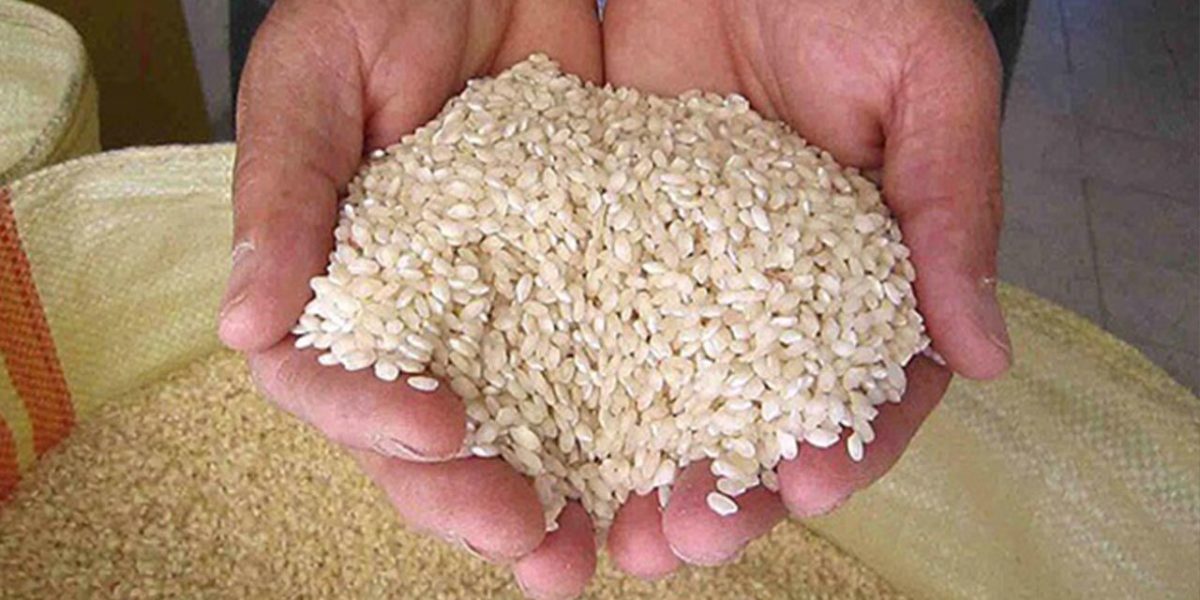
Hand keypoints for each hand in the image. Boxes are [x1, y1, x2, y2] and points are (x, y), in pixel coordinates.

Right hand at [218, 1, 603, 596]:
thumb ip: (286, 190)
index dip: (375, 422)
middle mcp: (418, 315)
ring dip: (555, 497)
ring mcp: (500, 309)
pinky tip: (667, 467)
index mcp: (337, 280)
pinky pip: (600, 369)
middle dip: (472, 500)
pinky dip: (629, 426)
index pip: (331, 384)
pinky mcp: (579, 286)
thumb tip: (243, 328)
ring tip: (600, 550)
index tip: (443, 433)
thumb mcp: (321, 74)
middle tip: (538, 548)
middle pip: (426, 441)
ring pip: (516, 427)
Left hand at [599, 0, 1011, 576]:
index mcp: (868, 269)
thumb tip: (987, 354)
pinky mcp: (609, 232)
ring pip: (663, 390)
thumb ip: (953, 209)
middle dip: (723, 489)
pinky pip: (587, 315)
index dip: (846, 445)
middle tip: (683, 543)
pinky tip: (541, 438)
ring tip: (611, 528)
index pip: (868, 384)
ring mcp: (686, 268)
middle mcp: (774, 288)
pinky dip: (566, 384)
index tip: (812, 489)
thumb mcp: (928, 81)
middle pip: (751, 413)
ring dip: (636, 467)